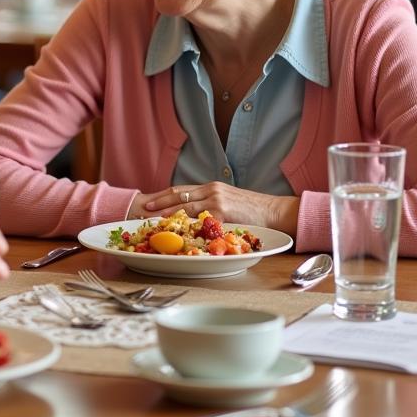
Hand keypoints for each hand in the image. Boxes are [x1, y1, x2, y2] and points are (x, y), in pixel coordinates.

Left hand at [131, 183, 298, 234]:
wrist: (276, 212)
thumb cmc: (254, 211)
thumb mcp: (230, 202)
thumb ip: (212, 205)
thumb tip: (194, 216)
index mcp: (211, 187)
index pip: (181, 189)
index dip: (163, 196)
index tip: (148, 202)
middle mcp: (211, 190)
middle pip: (177, 194)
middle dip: (158, 203)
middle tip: (141, 210)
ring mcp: (217, 200)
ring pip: (184, 205)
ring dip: (165, 213)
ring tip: (151, 219)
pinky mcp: (224, 213)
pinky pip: (200, 219)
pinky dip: (185, 223)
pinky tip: (174, 228)